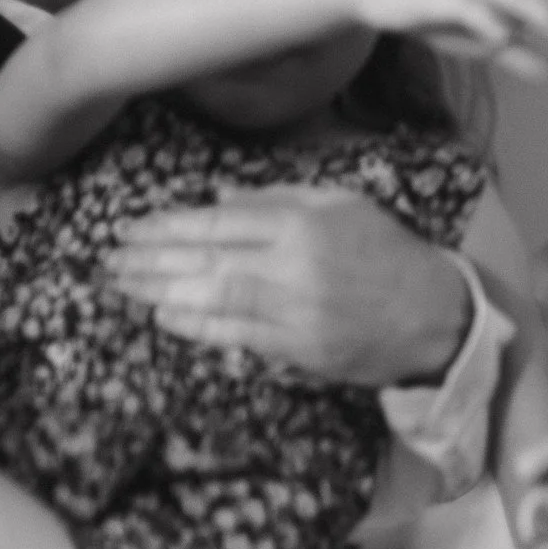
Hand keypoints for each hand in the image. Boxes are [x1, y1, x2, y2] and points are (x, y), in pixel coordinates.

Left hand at [106, 184, 471, 387]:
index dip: (166, 227)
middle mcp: (292, 269)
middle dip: (150, 261)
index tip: (130, 228)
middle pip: (204, 263)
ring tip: (123, 286)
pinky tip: (165, 316)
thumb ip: (281, 198)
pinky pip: (237, 336)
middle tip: (110, 260)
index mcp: (302, 226)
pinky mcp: (299, 350)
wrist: (436, 315)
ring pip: (213, 301)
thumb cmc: (390, 253)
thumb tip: (220, 200)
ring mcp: (295, 313)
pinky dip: (197, 326)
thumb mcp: (344, 205)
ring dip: (160, 294)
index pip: (216, 224)